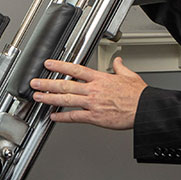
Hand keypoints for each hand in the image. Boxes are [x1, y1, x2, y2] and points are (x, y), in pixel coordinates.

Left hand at [30, 57, 145, 129]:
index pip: (75, 69)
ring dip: (49, 98)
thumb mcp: (129, 76)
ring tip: (37, 97)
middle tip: (35, 82)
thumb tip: (118, 61)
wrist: (146, 109)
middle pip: (65, 84)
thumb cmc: (139, 95)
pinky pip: (74, 117)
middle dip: (47, 83)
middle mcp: (93, 90)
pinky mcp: (95, 117)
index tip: (49, 64)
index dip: (60, 65)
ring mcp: (92, 103)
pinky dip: (62, 117)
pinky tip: (53, 116)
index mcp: (100, 78)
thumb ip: (120, 68)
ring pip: (66, 99)